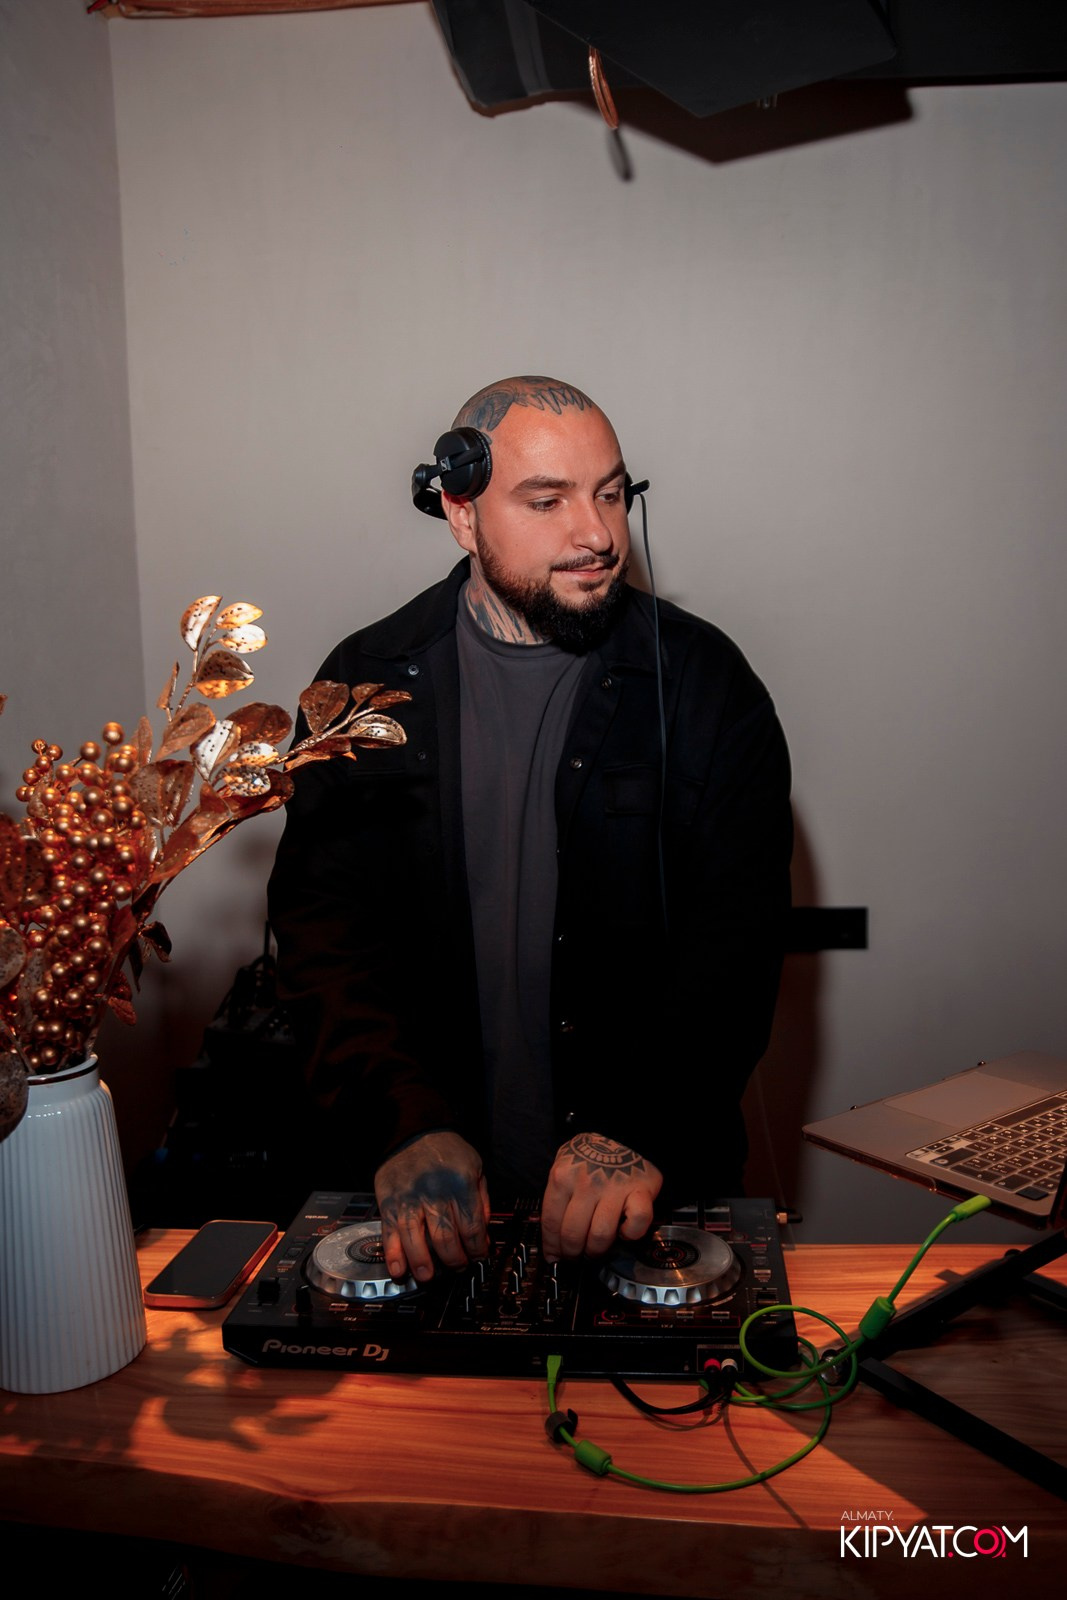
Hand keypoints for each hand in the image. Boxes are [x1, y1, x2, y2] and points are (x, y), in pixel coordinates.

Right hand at [375, 1130, 489, 1282]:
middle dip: (454, 1260)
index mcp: (460, 1185)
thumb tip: (482, 1235)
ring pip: (416, 1240)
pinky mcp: (389, 1202)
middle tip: (456, 1267)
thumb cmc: (447, 1151)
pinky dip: (393, 1254)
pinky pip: (390, 1233)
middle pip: (445, 1239)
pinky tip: (399, 1269)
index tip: (477, 1257)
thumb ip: (481, 1201)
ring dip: (423, 1264)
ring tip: (428, 1276)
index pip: (471, 1228)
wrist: (415, 1131)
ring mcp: (410, 1199)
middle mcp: (435, 1193)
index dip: (476, 1249)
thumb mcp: (476, 1168)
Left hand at [540, 1133, 661, 1261]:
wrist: (625, 1132)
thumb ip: (558, 1194)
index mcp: (563, 1177)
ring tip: (596, 1250)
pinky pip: (636, 1224)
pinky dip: (630, 1234)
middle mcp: (586, 1183)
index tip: (555, 1257)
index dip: (552, 1247)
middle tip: (576, 1257)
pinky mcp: (640, 1191)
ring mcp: (614, 1188)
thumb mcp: (565, 1164)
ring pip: (600, 1236)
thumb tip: (552, 1236)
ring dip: (597, 1251)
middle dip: (573, 1254)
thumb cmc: (593, 1153)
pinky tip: (624, 1231)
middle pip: (574, 1235)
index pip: (551, 1222)